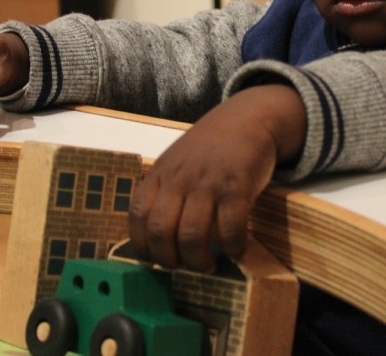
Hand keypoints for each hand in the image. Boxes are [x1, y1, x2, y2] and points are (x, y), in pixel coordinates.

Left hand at [129, 84, 305, 271]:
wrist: (247, 118)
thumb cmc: (210, 147)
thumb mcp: (177, 162)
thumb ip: (165, 191)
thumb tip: (157, 239)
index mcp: (160, 174)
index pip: (137, 216)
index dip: (142, 246)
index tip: (155, 261)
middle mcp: (180, 178)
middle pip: (161, 231)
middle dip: (170, 260)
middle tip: (183, 267)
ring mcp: (208, 182)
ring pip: (191, 235)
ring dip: (199, 261)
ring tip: (209, 264)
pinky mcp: (237, 186)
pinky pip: (230, 228)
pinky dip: (232, 247)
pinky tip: (236, 249)